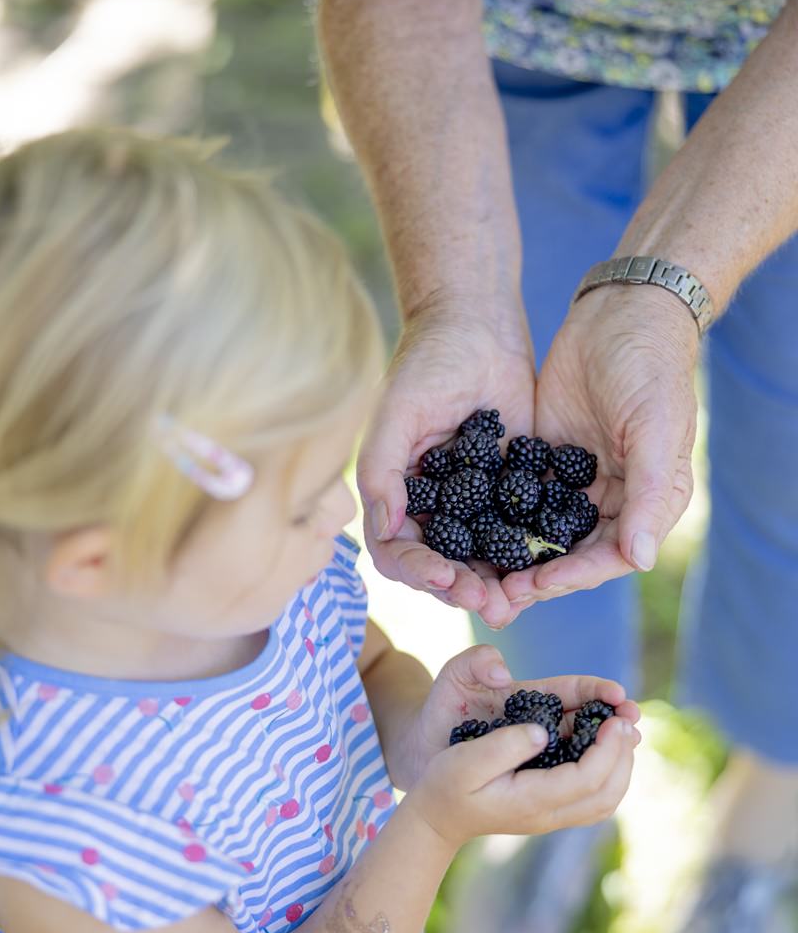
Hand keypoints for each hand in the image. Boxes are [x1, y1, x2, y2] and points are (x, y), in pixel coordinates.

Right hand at [357, 302, 534, 627]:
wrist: (478, 328)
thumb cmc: (426, 364)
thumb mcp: (397, 411)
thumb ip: (382, 469)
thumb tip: (385, 528)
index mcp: (397, 497)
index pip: (398, 551)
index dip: (420, 571)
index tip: (446, 578)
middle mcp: (433, 511)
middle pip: (444, 567)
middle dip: (465, 589)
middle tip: (492, 604)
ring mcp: (476, 506)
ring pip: (484, 559)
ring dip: (499, 584)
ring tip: (519, 600)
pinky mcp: (514, 494)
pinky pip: (523, 533)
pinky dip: (532, 555)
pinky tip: (550, 567)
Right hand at [404, 658, 639, 850]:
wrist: (437, 817)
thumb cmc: (445, 784)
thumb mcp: (464, 760)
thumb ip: (503, 746)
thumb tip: (543, 732)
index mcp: (530, 800)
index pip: (586, 779)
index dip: (608, 748)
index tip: (615, 718)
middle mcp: (547, 814)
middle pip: (606, 794)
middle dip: (623, 755)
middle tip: (626, 718)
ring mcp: (551, 816)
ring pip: (606, 801)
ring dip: (621, 765)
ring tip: (622, 730)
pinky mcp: (551, 810)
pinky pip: (595, 799)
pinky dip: (610, 773)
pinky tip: (605, 747)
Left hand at [502, 282, 699, 607]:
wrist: (621, 312)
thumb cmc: (650, 369)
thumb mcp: (654, 428)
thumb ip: (648, 495)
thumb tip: (640, 561)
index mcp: (648, 504)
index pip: (608, 557)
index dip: (571, 576)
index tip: (533, 586)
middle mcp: (612, 502)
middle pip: (569, 556)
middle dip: (532, 578)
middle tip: (492, 597)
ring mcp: (575, 483)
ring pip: (539, 534)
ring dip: (509, 557)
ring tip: (472, 576)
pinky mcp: (544, 460)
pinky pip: (517, 499)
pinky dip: (493, 518)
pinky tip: (460, 532)